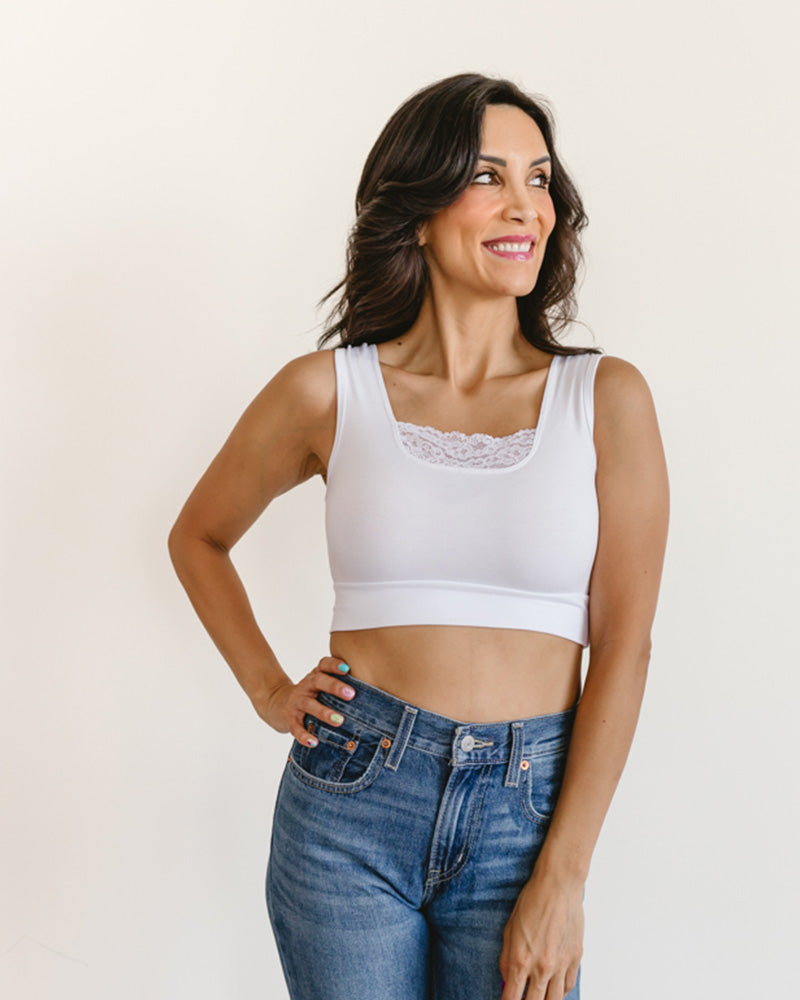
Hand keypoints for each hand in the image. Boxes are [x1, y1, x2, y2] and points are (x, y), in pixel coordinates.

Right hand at [255, 656, 354, 743]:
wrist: (276, 702)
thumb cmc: (309, 693)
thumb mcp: (320, 685)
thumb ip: (339, 684)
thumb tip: (372, 691)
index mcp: (315, 676)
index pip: (323, 665)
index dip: (334, 665)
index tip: (347, 669)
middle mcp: (305, 686)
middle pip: (318, 682)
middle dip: (334, 687)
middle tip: (351, 694)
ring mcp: (296, 702)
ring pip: (309, 705)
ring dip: (324, 712)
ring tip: (339, 720)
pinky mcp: (289, 718)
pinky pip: (296, 727)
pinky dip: (304, 735)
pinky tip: (314, 742)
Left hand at [499, 865, 583, 999]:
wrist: (558, 885)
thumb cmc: (531, 902)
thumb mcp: (509, 930)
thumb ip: (506, 960)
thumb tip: (507, 982)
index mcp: (521, 961)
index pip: (511, 999)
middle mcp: (542, 968)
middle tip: (523, 996)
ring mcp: (561, 965)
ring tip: (538, 994)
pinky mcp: (575, 959)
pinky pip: (568, 987)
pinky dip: (559, 991)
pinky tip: (552, 987)